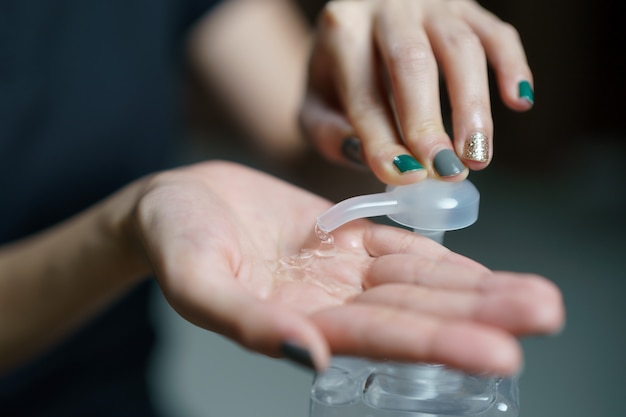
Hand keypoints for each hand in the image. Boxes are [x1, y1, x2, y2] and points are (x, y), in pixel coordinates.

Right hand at [134, 161, 561, 374]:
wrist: (175, 202)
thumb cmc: (173, 241)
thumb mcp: (196, 282)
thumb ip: (248, 323)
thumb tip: (309, 357)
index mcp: (301, 323)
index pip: (381, 338)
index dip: (439, 344)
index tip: (500, 352)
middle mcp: (332, 303)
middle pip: (417, 313)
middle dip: (481, 317)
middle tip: (545, 314)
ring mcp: (342, 270)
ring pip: (420, 284)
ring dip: (478, 291)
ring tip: (536, 299)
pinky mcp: (345, 235)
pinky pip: (402, 250)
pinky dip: (444, 262)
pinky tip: (484, 275)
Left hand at [299, 0, 533, 183]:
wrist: (359, 25)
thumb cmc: (339, 75)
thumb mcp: (315, 105)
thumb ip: (330, 134)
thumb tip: (384, 159)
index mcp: (342, 30)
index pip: (363, 93)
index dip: (383, 139)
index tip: (407, 176)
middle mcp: (386, 8)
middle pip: (412, 62)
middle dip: (429, 122)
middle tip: (445, 169)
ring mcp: (430, 3)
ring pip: (460, 48)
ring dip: (473, 106)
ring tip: (478, 157)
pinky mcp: (466, 8)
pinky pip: (497, 33)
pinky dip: (514, 67)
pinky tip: (520, 103)